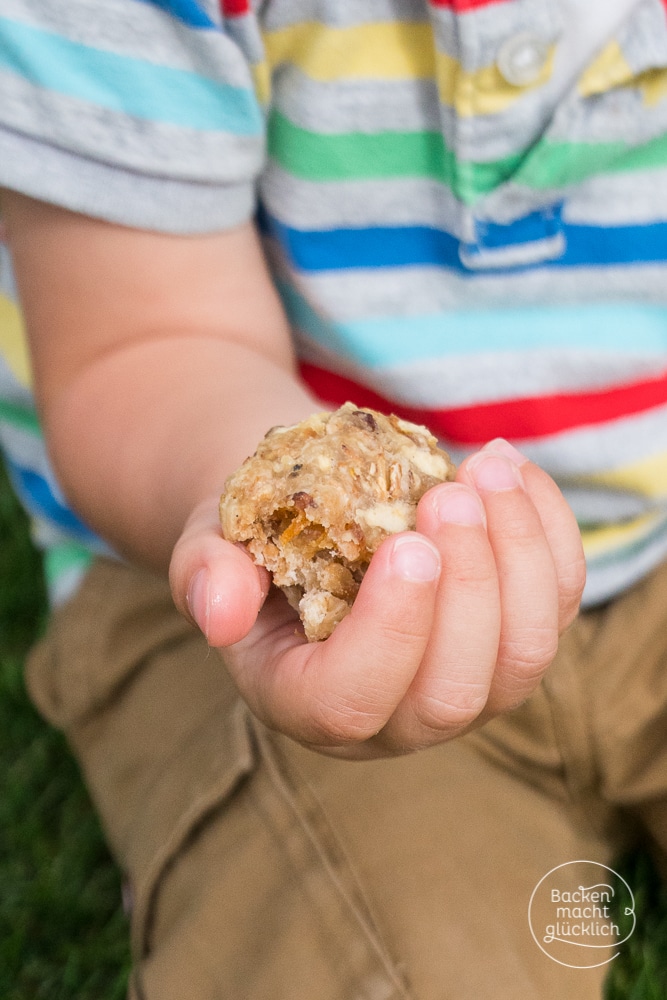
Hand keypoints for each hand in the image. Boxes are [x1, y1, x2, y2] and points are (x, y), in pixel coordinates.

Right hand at [169, 438, 584, 758]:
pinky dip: (552, 532)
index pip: (353, 703)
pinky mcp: (511, 637)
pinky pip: (559, 603)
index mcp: (307, 702)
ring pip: (525, 657)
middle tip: (450, 496)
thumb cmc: (256, 531)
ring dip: (520, 556)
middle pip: (455, 692)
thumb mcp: (210, 543)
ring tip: (486, 467)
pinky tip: (513, 469)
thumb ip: (206, 576)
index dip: (390, 633)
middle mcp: (394, 715)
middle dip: (468, 588)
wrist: (307, 512)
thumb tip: (219, 610)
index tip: (405, 544)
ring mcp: (465, 682)